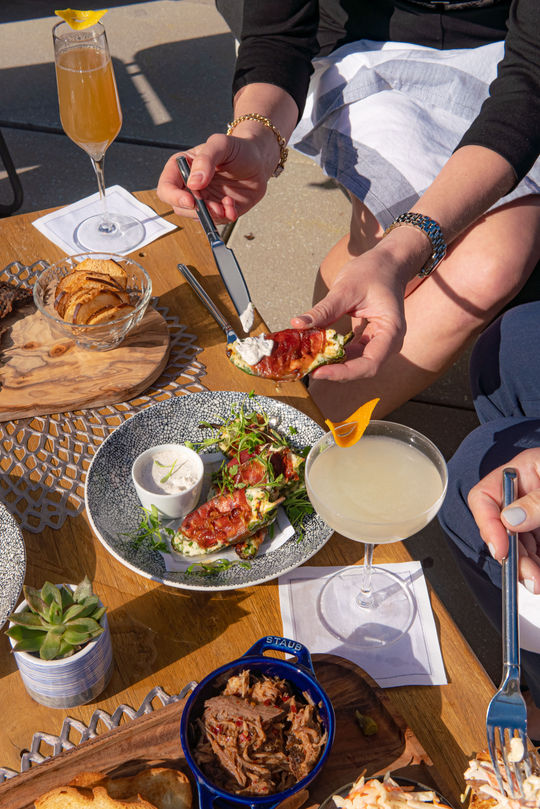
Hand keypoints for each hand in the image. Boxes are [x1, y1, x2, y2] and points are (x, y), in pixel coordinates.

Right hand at [156, 134, 273, 222]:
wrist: (259, 162)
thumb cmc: (238, 148)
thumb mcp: (221, 144)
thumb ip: (206, 160)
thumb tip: (193, 183)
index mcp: (183, 167)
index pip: (166, 186)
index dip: (173, 196)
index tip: (190, 200)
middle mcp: (190, 185)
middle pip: (179, 206)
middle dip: (197, 209)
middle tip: (214, 205)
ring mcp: (203, 199)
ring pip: (197, 217)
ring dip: (211, 215)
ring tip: (226, 204)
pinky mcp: (217, 210)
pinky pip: (215, 221)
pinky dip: (224, 218)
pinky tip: (232, 207)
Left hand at [290, 238, 420, 380]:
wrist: (387, 263)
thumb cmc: (373, 271)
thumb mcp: (346, 288)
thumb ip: (324, 310)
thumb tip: (298, 324)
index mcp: (391, 331)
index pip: (370, 363)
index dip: (344, 372)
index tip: (319, 372)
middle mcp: (389, 342)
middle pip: (363, 368)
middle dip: (336, 371)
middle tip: (309, 369)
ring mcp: (380, 342)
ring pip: (356, 364)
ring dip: (334, 365)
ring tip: (310, 362)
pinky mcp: (369, 339)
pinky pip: (352, 354)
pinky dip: (335, 354)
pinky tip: (318, 352)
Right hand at [467, 448, 539, 593]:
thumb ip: (537, 499)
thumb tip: (511, 519)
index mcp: (521, 472)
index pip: (484, 497)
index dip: (487, 524)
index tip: (501, 549)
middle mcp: (526, 493)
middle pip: (503, 528)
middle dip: (513, 555)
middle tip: (526, 575)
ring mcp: (537, 512)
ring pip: (521, 544)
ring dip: (526, 566)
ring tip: (536, 583)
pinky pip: (537, 548)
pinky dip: (537, 564)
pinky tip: (539, 575)